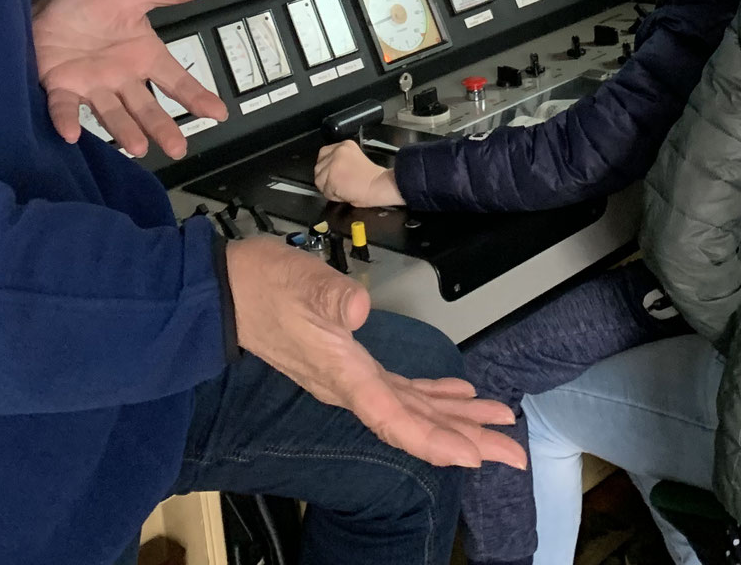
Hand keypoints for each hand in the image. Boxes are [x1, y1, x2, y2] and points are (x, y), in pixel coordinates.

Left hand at [33, 0, 222, 159]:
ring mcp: (93, 87)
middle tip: (176, 148)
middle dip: (161, 127)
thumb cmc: (88, 6)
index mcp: (144, 57)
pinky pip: (66, 106)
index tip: (218, 113)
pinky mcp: (62, 88)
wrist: (42, 9)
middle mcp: (122, 79)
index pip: (176, 80)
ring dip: (124, 130)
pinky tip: (72, 133)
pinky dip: (68, 119)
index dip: (197, 96)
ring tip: (137, 147)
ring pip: (112, 113)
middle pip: (146, 107)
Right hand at [226, 236, 523, 469]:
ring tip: (498, 425)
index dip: (435, 441)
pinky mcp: (350, 363)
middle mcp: (351, 386)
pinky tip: (458, 394)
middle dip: (465, 440)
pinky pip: (400, 391)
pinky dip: (432, 395)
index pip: (395, 420)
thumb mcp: (300, 284)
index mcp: (343, 375)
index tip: (474, 455)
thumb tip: (357, 308)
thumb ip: (330, 298)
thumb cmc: (264, 286)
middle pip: (416, 424)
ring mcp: (351, 379)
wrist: (227, 290)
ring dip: (457, 420)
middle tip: (512, 454)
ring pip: (413, 410)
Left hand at [315, 141, 405, 207]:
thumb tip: (329, 172)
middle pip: (319, 167)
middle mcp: (337, 151)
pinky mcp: (331, 177)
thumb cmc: (373, 178)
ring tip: (343, 190)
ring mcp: (333, 163)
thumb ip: (341, 161)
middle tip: (338, 184)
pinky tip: (344, 194)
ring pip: (319, 179)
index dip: (327, 167)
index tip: (334, 175)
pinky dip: (333, 196)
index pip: (324, 153)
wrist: (379, 185)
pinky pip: (325, 191)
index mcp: (345, 145)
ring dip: (328, 188)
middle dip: (325, 178)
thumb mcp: (356, 159)